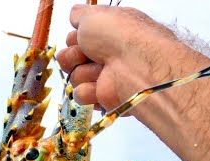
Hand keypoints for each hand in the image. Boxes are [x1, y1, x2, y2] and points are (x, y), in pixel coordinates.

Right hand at [58, 4, 203, 111]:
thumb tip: (75, 15)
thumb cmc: (121, 36)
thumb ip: (79, 14)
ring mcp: (106, 76)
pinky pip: (81, 95)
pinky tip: (101, 85)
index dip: (74, 38)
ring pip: (74, 76)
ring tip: (101, 69)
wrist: (138, 65)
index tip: (80, 37)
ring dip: (83, 72)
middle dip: (73, 55)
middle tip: (86, 53)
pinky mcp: (104, 97)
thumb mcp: (94, 14)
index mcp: (107, 33)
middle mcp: (107, 54)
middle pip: (71, 58)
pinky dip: (88, 90)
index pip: (76, 38)